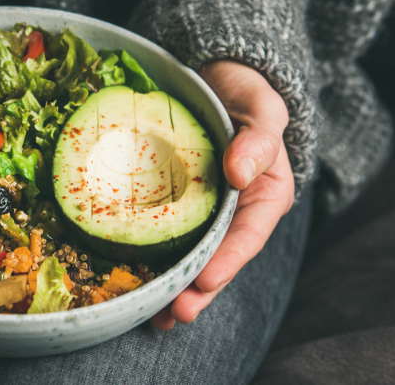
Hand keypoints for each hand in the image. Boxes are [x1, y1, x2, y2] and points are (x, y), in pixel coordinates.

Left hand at [150, 61, 294, 329]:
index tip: (205, 280)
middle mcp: (233, 211)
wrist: (217, 79)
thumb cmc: (245, 94)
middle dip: (196, 289)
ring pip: (190, 255)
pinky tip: (132, 279)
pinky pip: (163, 233)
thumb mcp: (262, 108)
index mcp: (263, 195)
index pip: (248, 235)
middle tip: (173, 313)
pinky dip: (150, 258)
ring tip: (153, 315)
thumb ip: (259, 139)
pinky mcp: (173, 202)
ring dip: (172, 286)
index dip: (228, 261)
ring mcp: (202, 209)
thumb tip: (240, 172)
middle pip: (217, 258)